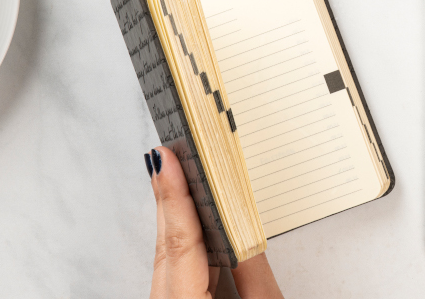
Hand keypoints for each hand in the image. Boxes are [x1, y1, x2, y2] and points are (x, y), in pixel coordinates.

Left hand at [146, 147, 284, 298]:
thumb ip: (255, 273)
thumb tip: (247, 226)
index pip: (180, 245)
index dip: (176, 197)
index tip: (169, 158)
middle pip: (168, 244)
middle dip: (172, 194)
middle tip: (174, 150)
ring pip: (170, 253)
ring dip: (178, 213)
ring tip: (182, 170)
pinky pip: (178, 265)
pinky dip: (186, 237)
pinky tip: (193, 213)